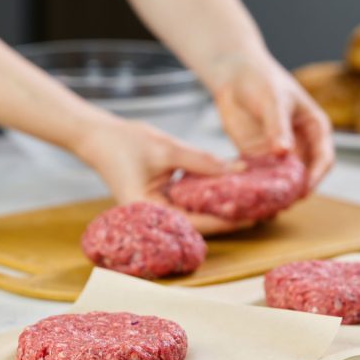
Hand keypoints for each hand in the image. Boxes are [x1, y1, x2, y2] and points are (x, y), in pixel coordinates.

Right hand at [73, 117, 252, 234]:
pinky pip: (189, 202)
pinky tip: (231, 189)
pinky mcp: (162, 198)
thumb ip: (202, 161)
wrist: (97, 136)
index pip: (196, 222)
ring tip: (253, 202)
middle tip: (262, 211)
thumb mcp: (167, 148)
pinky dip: (209, 196)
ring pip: (197, 213)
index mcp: (149, 211)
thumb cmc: (124, 142)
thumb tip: (238, 169)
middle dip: (229, 217)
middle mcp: (154, 216)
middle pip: (199, 223)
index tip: (253, 215)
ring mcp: (158, 208)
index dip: (226, 220)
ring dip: (222, 207)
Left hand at [212, 54, 334, 190]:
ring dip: (276, 194)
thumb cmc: (261, 80)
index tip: (304, 188)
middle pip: (305, 176)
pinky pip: (262, 178)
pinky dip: (258, 189)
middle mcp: (301, 145)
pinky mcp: (258, 157)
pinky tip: (249, 198)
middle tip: (283, 203)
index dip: (316, 176)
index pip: (324, 158)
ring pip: (284, 181)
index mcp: (315, 129)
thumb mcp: (272, 101)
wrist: (235, 75)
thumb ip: (278, 127)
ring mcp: (280, 153)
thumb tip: (285, 152)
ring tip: (266, 207)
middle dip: (296, 191)